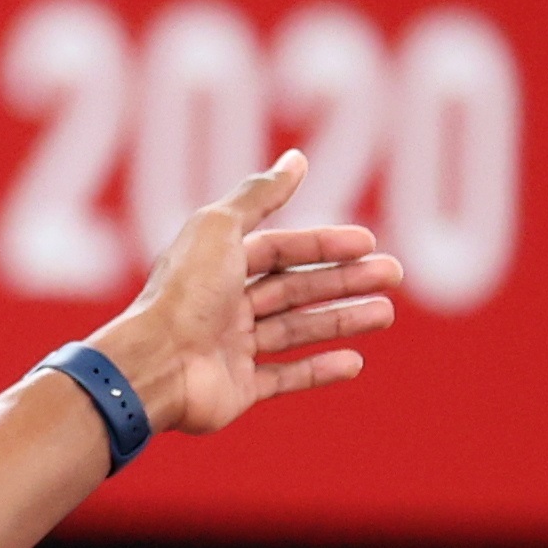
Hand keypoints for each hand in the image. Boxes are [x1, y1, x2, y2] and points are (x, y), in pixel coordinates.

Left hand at [94, 153, 399, 439]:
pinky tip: (355, 362)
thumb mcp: (220, 229)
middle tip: (392, 275)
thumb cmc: (184, 293)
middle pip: (294, 289)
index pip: (280, 250)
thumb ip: (260, 194)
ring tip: (385, 314)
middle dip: (344, 281)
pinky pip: (284, 378)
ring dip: (343, 320)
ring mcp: (230, 349)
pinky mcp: (237, 390)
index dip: (324, 244)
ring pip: (296, 331)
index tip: (367, 243)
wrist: (154, 365)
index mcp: (216, 266)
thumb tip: (296, 157)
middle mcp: (223, 306)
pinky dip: (319, 370)